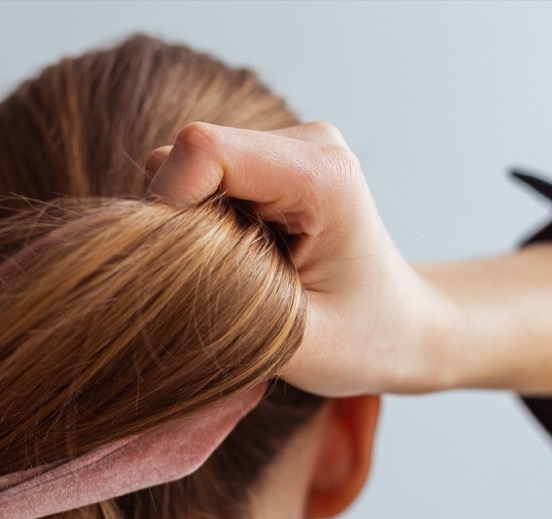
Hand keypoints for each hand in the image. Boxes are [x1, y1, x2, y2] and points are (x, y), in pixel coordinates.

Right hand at [145, 121, 450, 395]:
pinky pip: (199, 179)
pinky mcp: (270, 160)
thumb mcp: (294, 342)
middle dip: (176, 223)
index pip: (203, 150)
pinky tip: (237, 260)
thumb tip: (148, 274)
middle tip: (213, 284)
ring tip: (235, 274)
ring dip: (188, 227)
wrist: (403, 328)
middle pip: (188, 156)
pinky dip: (199, 224)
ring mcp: (288, 146)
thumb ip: (223, 304)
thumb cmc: (364, 340)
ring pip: (187, 167)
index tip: (178, 270)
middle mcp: (307, 143)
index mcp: (324, 177)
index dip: (168, 205)